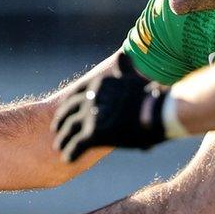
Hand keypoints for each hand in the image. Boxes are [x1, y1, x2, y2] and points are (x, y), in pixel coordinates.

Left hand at [52, 53, 167, 161]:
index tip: (64, 110)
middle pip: (68, 111)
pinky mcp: (93, 134)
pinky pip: (76, 146)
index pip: (76, 94)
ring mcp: (90, 116)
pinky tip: (66, 159)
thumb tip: (123, 54)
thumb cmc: (151, 96)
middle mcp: (89, 98)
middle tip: (56, 129)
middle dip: (61, 121)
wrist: (159, 112)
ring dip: (62, 139)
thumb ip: (124, 68)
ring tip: (58, 147)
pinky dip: (70, 153)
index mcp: (97, 84)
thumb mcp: (134, 76)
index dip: (68, 104)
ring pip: (69, 130)